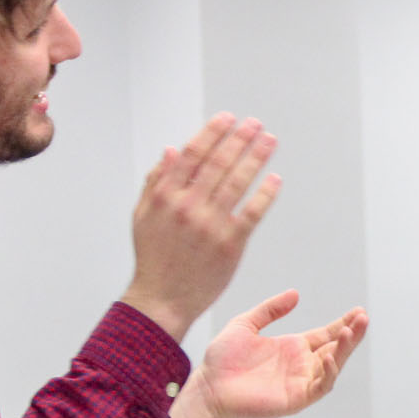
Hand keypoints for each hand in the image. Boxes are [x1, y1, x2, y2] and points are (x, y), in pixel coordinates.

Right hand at [121, 114, 281, 340]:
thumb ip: (156, 181)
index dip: (212, 132)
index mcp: (165, 195)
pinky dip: (265, 194)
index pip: (193, 154)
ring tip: (269, 140)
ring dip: (256, 157)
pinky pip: (252, 213)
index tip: (227, 118)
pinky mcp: (230, 245)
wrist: (162, 299)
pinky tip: (275, 179)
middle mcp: (188, 206)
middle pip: (219, 163)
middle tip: (255, 123)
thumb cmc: (153, 257)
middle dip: (240, 138)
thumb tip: (171, 150)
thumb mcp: (143, 216)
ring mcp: (210, 225)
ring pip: (237, 182)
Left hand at [169, 292, 367, 417]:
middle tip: (363, 317)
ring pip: (333, 366)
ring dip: (344, 350)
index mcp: (292, 347)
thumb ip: (270, 310)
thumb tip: (296, 294)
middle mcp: (301, 365)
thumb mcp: (245, 324)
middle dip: (352, 334)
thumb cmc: (222, 359)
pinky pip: (320, 386)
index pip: (326, 334)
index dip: (343, 323)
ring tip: (350, 331)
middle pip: (335, 348)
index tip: (358, 310)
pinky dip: (329, 373)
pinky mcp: (296, 399)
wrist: (208, 386)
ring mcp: (300, 383)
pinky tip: (331, 356)